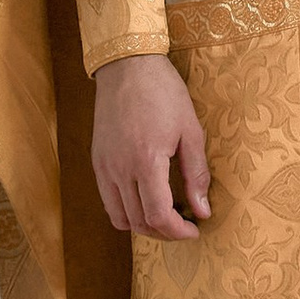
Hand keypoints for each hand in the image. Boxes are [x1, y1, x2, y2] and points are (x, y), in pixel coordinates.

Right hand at [92, 54, 212, 240]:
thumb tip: (202, 210)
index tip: (194, 229)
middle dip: (165, 232)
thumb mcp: (190, 130)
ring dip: (144, 226)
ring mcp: (104, 166)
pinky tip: (145, 200)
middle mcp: (119, 169)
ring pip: (120, 217)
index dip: (178, 232)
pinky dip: (126, 211)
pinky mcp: (97, 161)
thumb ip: (196, 174)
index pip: (158, 216)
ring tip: (166, 215)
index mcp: (146, 161)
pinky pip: (108, 201)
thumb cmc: (163, 92)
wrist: (127, 65)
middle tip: (185, 225)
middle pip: (139, 222)